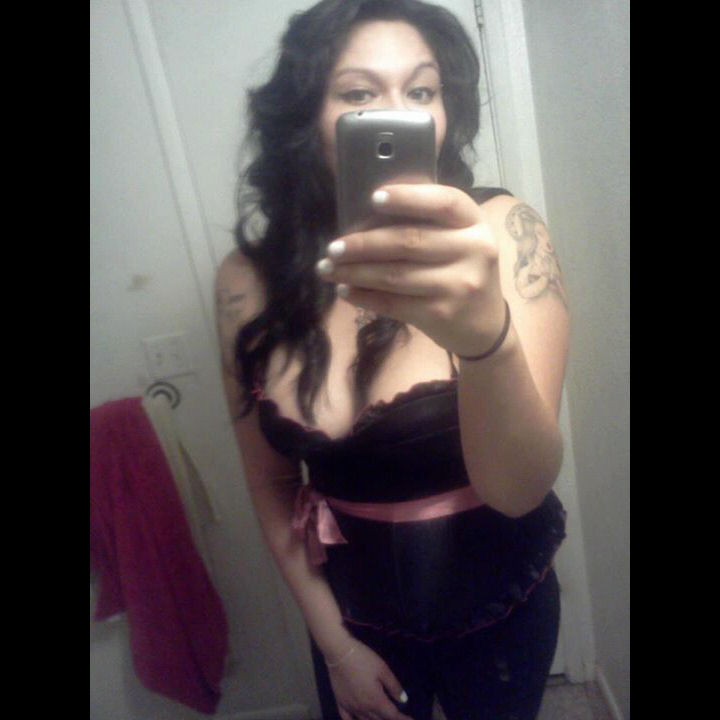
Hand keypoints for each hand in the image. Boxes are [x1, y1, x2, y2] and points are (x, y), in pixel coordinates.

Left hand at [317, 184, 507, 357]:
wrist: (485, 326)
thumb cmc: (460, 272)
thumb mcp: (458, 240)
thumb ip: (427, 224)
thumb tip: (366, 214)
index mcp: (475, 222)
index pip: (443, 202)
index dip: (408, 197)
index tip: (373, 197)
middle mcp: (473, 251)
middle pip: (409, 241)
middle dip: (364, 244)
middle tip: (333, 247)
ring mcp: (459, 285)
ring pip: (395, 275)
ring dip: (355, 272)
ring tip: (328, 269)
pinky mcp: (442, 314)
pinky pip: (394, 303)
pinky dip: (364, 297)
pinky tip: (345, 291)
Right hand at [326, 639, 412, 719]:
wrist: (339, 653)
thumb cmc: (364, 659)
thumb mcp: (383, 669)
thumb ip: (394, 686)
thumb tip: (403, 700)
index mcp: (376, 701)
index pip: (393, 716)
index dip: (403, 719)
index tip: (410, 719)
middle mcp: (363, 709)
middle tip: (397, 715)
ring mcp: (350, 707)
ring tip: (382, 718)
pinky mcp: (340, 703)